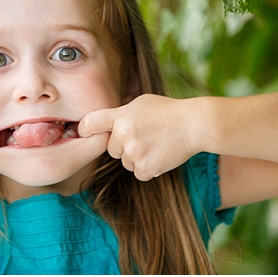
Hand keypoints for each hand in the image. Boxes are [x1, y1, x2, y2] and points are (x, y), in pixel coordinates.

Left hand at [78, 94, 201, 180]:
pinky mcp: (146, 169)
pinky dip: (149, 168)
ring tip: (156, 145)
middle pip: (112, 149)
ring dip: (137, 158)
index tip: (83, 133)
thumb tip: (105, 125)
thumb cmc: (168, 111)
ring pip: (126, 163)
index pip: (91, 123)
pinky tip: (161, 155)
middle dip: (124, 146)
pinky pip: (139, 173)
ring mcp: (135, 153)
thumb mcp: (142, 103)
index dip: (85, 130)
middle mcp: (124, 135)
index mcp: (120, 116)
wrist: (194, 125)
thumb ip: (121, 113)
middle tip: (145, 137)